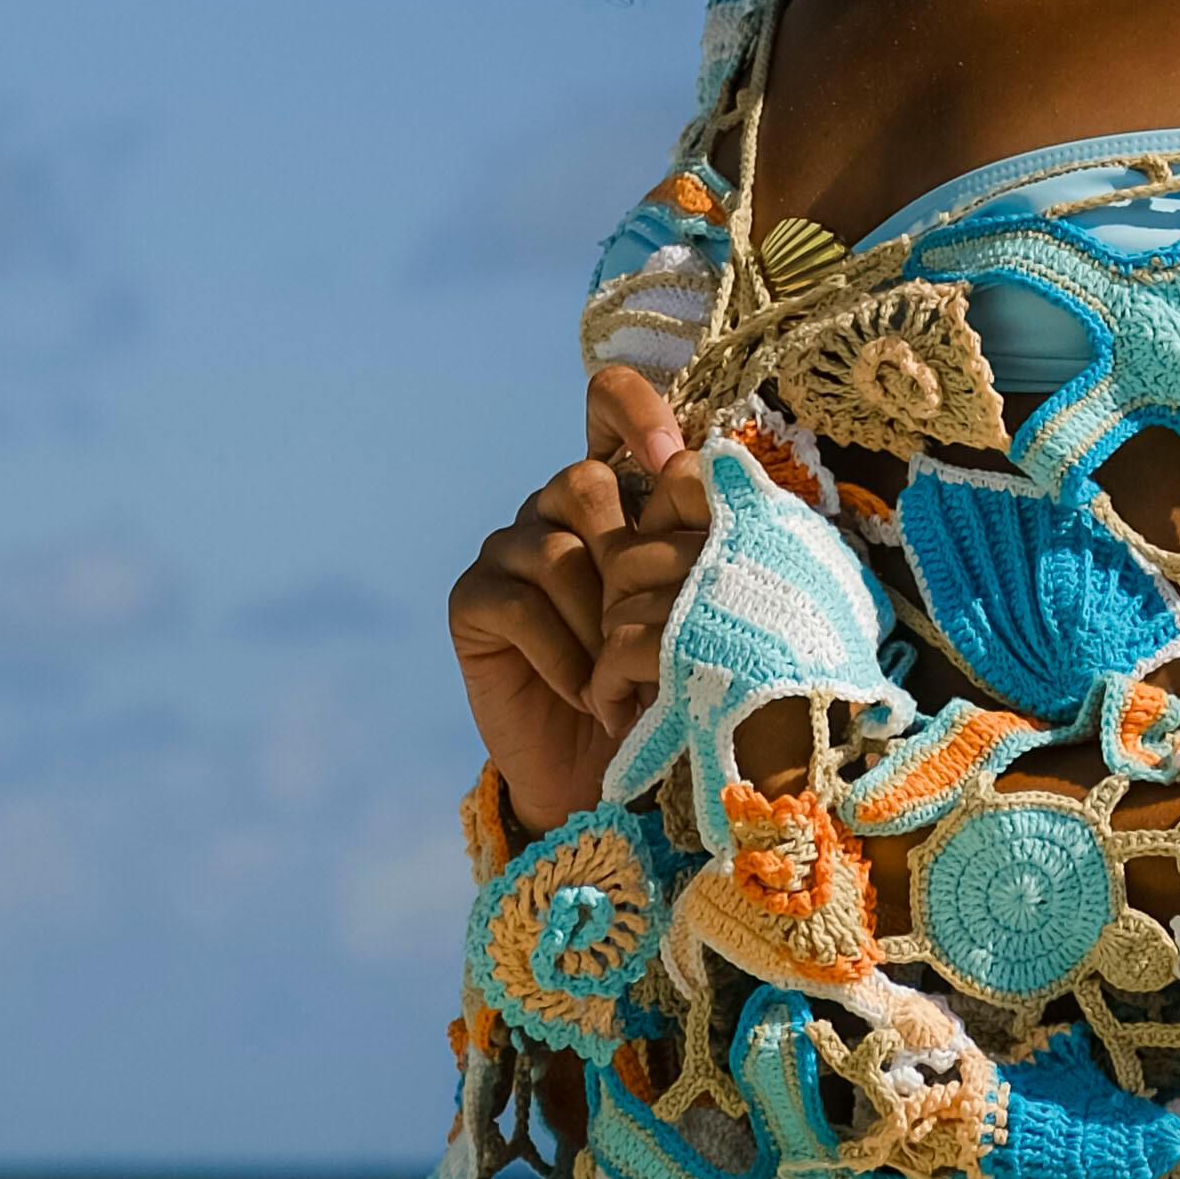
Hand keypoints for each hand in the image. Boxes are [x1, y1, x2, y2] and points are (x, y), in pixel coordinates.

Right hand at [445, 366, 706, 839]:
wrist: (602, 772)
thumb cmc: (658, 684)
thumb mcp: (688, 610)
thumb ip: (691, 542)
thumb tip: (705, 472)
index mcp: (616, 494)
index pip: (608, 405)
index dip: (635, 411)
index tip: (670, 458)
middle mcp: (556, 510)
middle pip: (584, 481)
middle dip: (627, 559)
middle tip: (650, 626)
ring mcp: (510, 550)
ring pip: (557, 548)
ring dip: (600, 623)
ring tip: (621, 679)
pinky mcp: (474, 600)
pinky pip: (520, 603)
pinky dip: (564, 654)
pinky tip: (584, 691)